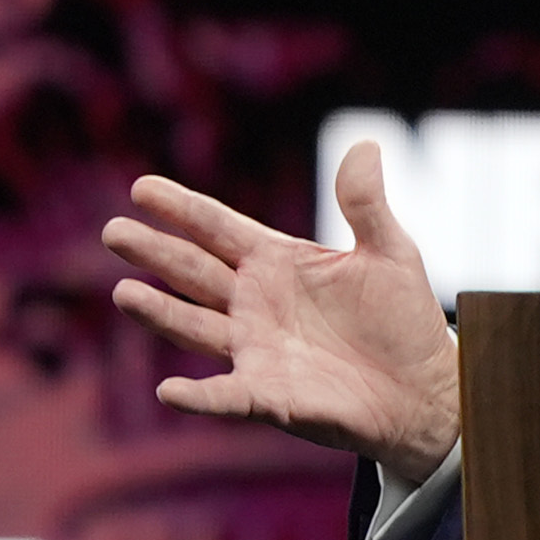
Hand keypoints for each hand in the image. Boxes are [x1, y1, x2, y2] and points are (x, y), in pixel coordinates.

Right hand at [101, 141, 462, 481]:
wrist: (425, 388)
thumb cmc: (403, 319)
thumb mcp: (390, 252)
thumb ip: (366, 204)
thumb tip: (365, 143)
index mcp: (277, 262)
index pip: (218, 229)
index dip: (181, 209)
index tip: (141, 188)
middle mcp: (254, 303)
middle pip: (194, 271)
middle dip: (155, 252)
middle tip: (114, 232)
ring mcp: (255, 349)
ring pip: (195, 326)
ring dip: (160, 312)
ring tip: (124, 293)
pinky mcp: (268, 395)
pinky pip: (225, 396)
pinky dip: (198, 395)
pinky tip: (168, 389)